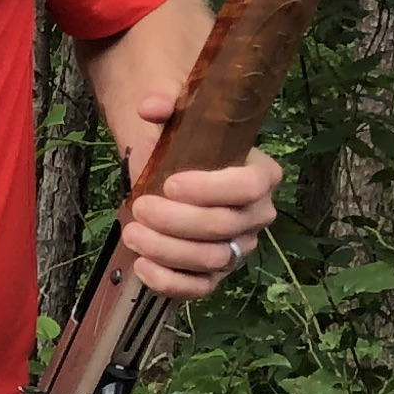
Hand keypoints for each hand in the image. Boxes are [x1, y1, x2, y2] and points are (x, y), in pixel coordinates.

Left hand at [117, 93, 283, 299]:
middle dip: (176, 220)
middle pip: (223, 226)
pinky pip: (200, 288)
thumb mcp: (177, 120)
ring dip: (167, 249)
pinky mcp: (214, 272)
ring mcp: (238, 247)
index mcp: (261, 174)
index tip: (169, 183)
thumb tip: (150, 106)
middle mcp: (257, 215)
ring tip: (132, 232)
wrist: (172, 172)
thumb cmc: (183, 147)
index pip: (248, 186)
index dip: (210, 189)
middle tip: (139, 206)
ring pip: (211, 259)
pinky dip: (170, 282)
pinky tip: (141, 266)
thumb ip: (166, 105)